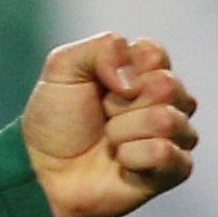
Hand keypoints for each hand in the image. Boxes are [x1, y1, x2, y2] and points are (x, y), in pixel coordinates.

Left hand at [22, 33, 199, 216]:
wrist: (43, 169)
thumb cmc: (56, 120)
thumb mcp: (63, 68)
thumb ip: (102, 47)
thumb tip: (133, 77)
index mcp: (145, 70)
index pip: (155, 54)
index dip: (120, 70)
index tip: (100, 86)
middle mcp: (167, 99)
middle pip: (166, 85)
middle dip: (120, 103)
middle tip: (103, 116)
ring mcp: (174, 135)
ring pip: (166, 120)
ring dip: (123, 131)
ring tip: (109, 142)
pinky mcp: (174, 169)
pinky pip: (165, 153)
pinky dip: (133, 157)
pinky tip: (122, 163)